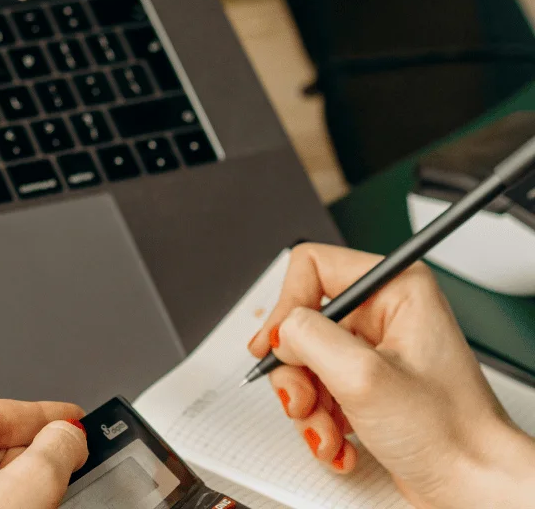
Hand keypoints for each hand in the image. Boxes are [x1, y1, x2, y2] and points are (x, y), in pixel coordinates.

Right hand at [248, 243, 534, 508]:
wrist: (475, 486)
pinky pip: (319, 390)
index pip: (312, 267)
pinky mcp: (368, 385)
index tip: (278, 346)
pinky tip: (340, 441)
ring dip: (308, 404)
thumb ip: (308, 338)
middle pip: (303, 321)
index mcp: (396, 288)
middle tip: (303, 400)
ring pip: (306, 361)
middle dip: (296, 371)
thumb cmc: (449, 433)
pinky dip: (321, 421)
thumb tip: (280, 331)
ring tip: (327, 431)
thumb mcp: (364, 377)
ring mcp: (376, 351)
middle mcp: (386, 313)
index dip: (288, 307)